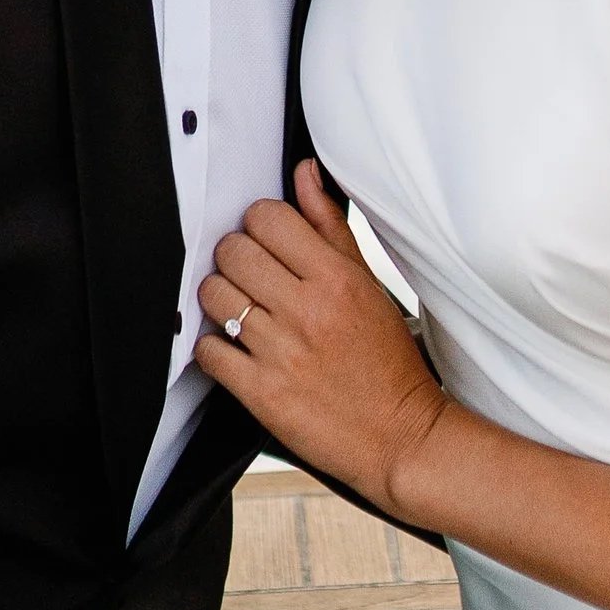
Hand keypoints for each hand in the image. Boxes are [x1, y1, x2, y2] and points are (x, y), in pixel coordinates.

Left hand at [197, 166, 449, 514]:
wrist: (400, 436)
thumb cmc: (386, 359)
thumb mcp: (368, 284)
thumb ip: (330, 227)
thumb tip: (304, 174)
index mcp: (337, 278)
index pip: (267, 217)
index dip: (259, 224)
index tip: (266, 241)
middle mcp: (308, 311)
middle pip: (233, 251)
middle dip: (235, 258)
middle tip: (251, 276)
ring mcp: (282, 353)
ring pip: (213, 295)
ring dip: (219, 299)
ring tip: (240, 309)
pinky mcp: (262, 394)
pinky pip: (208, 350)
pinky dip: (213, 346)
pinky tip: (234, 347)